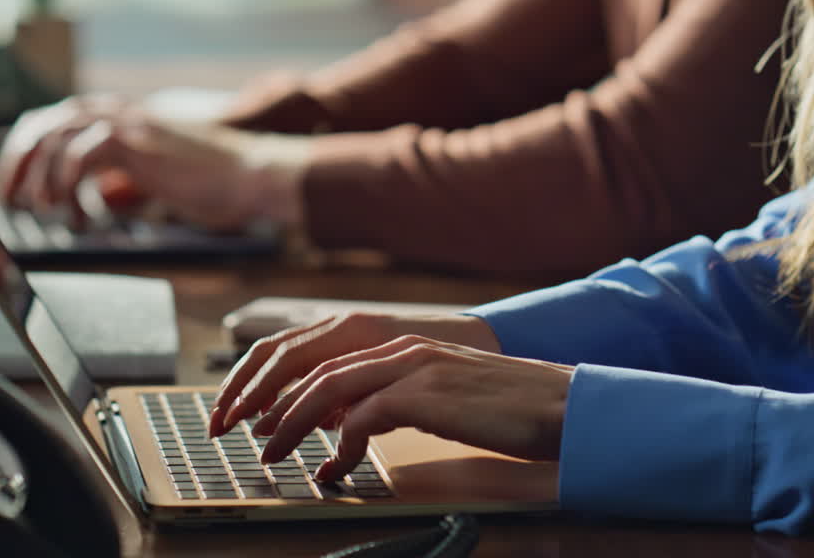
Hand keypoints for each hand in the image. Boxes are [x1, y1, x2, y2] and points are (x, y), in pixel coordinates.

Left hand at [0, 96, 308, 230]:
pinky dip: (68, 185)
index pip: (54, 120)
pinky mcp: (136, 142)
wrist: (250, 173)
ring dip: (40, 177)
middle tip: (12, 199)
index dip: (26, 151)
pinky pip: (81, 155)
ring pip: (56, 136)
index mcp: (121, 117)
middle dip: (18, 161)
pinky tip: (76, 213)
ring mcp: (127, 124)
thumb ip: (125, 175)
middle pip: (44, 122)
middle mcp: (118, 113)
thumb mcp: (157, 175)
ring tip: (43, 210)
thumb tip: (98, 193)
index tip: (16, 184)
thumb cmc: (213, 182)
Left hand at [252, 336, 573, 481]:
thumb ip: (399, 399)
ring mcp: (415, 367)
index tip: (265, 414)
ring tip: (274, 451)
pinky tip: (336, 467)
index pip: (329, 359)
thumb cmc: (507, 409)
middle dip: (276, 402)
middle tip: (252, 435)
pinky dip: (341, 443)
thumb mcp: (443, 396)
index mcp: (406, 346)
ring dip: (293, 422)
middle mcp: (404, 348)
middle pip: (317, 369)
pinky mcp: (427, 394)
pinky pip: (365, 416)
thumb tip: (355, 423)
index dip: (289, 386)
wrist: (561, 406)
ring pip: (330, 387)